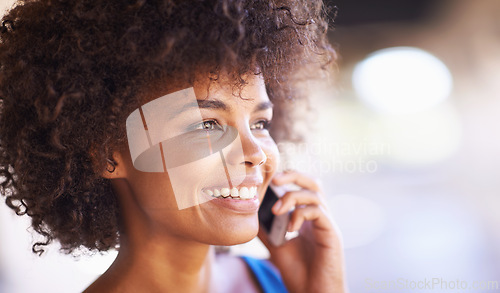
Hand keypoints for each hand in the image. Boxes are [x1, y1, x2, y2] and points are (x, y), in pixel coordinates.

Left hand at [258, 171, 347, 292]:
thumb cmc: (299, 273)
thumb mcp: (276, 247)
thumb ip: (267, 230)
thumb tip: (250, 214)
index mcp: (308, 218)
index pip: (302, 187)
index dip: (287, 179)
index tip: (268, 182)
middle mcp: (320, 217)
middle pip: (313, 183)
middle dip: (293, 175)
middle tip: (275, 179)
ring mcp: (327, 224)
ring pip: (315, 194)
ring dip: (292, 197)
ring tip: (276, 211)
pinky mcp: (332, 233)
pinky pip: (318, 211)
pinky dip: (300, 214)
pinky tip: (290, 228)